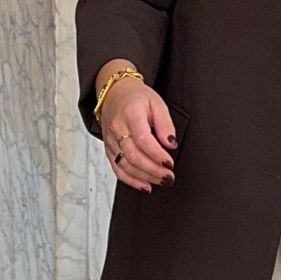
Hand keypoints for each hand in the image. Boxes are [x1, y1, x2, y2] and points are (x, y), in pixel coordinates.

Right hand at [99, 71, 176, 191]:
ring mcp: (111, 140)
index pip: (143, 140)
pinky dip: (131, 180)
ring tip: (161, 181)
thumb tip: (171, 143)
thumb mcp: (157, 103)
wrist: (114, 93)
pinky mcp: (109, 149)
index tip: (170, 163)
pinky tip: (145, 186)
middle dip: (153, 170)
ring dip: (145, 177)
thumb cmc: (137, 98)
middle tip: (169, 177)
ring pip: (125, 165)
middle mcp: (117, 128)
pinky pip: (118, 169)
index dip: (157, 155)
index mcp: (131, 114)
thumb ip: (165, 124)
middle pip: (133, 156)